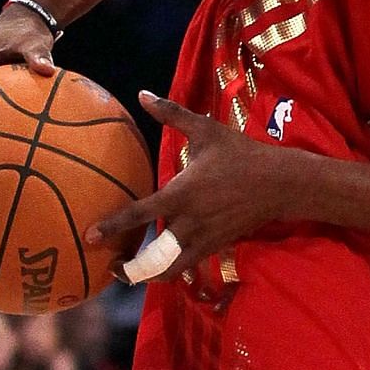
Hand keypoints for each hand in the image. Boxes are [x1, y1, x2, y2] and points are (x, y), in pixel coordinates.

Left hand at [85, 91, 301, 281]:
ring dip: (148, 275)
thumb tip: (142, 94)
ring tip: (130, 274)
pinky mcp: (216, 246)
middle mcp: (190, 222)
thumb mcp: (206, 130)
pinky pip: (188, 264)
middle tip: (109, 267)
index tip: (90, 235)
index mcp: (182, 193)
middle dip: (129, 268)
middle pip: (153, 256)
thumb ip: (171, 114)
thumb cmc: (239, 153)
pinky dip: (171, 269)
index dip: (113, 225)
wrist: (279, 182)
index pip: (140, 213)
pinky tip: (159, 266)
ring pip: (171, 268)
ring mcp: (204, 238)